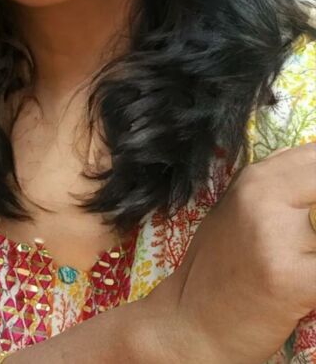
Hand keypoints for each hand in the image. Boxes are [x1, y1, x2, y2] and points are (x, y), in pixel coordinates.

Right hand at [151, 143, 315, 362]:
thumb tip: (314, 166)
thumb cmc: (216, 272)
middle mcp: (262, 197)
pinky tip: (307, 288)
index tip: (314, 209)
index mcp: (254, 179)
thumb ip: (278, 189)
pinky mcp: (292, 280)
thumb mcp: (238, 213)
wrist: (189, 326)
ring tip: (301, 265)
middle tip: (309, 243)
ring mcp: (277, 237)